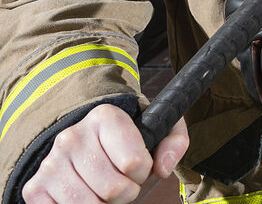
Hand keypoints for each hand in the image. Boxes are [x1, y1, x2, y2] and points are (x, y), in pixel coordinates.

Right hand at [22, 104, 187, 203]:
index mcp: (105, 118)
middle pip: (114, 190)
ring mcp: (51, 164)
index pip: (134, 163)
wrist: (82, 140)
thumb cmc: (124, 138)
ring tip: (103, 189)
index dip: (143, 172)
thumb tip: (163, 169)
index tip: (138, 166)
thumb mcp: (157, 128)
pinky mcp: (35, 188)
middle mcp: (73, 137)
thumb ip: (174, 142)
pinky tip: (85, 196)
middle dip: (126, 192)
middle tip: (121, 181)